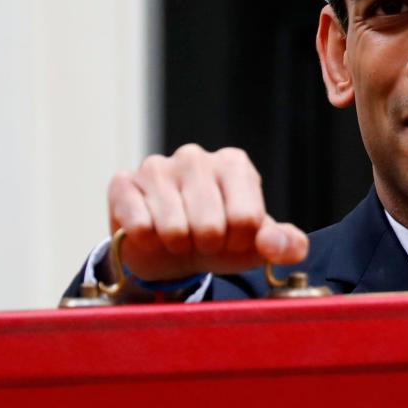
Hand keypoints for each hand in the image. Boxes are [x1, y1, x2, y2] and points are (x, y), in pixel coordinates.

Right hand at [107, 144, 308, 280]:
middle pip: (210, 226)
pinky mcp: (123, 183)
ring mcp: (157, 166)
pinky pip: (139, 227)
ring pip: (173, 229)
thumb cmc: (217, 241)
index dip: (238, 242)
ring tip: (177, 237)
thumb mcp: (255, 245)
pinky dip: (147, 242)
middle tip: (200, 240)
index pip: (247, 219)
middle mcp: (195, 157)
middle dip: (207, 246)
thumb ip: (284, 245)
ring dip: (177, 246)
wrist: (168, 250)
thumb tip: (276, 245)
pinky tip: (150, 232)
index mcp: (234, 164)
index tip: (230, 238)